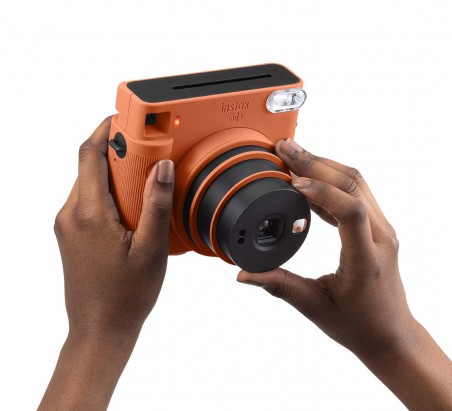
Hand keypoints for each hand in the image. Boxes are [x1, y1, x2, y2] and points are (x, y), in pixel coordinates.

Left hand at [54, 117, 173, 339]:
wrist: (99, 329)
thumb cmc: (125, 296)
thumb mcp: (151, 249)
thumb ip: (156, 204)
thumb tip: (161, 167)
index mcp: (87, 213)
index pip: (89, 155)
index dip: (106, 130)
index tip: (126, 120)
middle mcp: (70, 215)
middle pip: (89, 166)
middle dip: (117, 153)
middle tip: (148, 152)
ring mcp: (68, 226)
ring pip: (89, 184)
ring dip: (115, 176)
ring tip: (144, 184)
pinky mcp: (72, 235)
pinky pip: (89, 202)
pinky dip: (109, 194)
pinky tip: (132, 209)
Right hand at [238, 138, 411, 357]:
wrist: (390, 333)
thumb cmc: (359, 324)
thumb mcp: (314, 306)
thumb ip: (278, 286)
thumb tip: (245, 275)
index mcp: (366, 258)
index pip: (351, 211)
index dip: (322, 192)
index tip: (293, 182)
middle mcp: (380, 237)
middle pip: (354, 185)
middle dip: (316, 162)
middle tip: (285, 148)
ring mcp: (381, 229)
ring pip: (357, 183)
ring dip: (324, 164)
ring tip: (293, 154)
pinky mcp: (374, 228)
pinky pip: (355, 193)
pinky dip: (329, 180)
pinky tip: (306, 178)